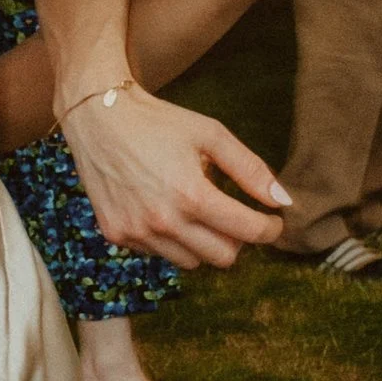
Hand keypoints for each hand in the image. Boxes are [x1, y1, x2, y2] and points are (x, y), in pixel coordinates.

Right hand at [60, 83, 287, 266]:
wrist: (98, 118)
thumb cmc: (159, 122)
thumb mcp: (211, 134)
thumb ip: (250, 169)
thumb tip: (283, 200)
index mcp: (191, 195)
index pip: (247, 232)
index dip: (269, 229)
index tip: (273, 221)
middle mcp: (163, 221)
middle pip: (222, 258)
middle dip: (237, 240)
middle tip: (235, 217)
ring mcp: (137, 232)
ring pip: (191, 262)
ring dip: (203, 242)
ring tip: (195, 209)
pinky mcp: (117, 234)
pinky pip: (159, 254)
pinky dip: (171, 240)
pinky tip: (164, 209)